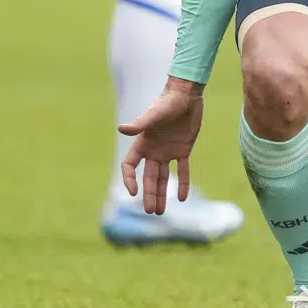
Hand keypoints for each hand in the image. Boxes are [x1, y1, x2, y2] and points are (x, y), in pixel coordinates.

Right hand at [118, 77, 204, 213]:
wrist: (186, 94)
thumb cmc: (167, 102)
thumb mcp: (153, 115)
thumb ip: (139, 124)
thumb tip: (121, 129)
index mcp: (142, 143)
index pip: (129, 165)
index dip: (129, 179)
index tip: (134, 192)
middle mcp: (153, 150)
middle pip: (147, 177)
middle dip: (148, 194)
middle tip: (150, 212)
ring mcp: (168, 151)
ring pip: (162, 177)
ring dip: (161, 193)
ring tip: (160, 211)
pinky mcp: (183, 149)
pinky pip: (182, 170)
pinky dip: (183, 183)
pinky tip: (182, 198)